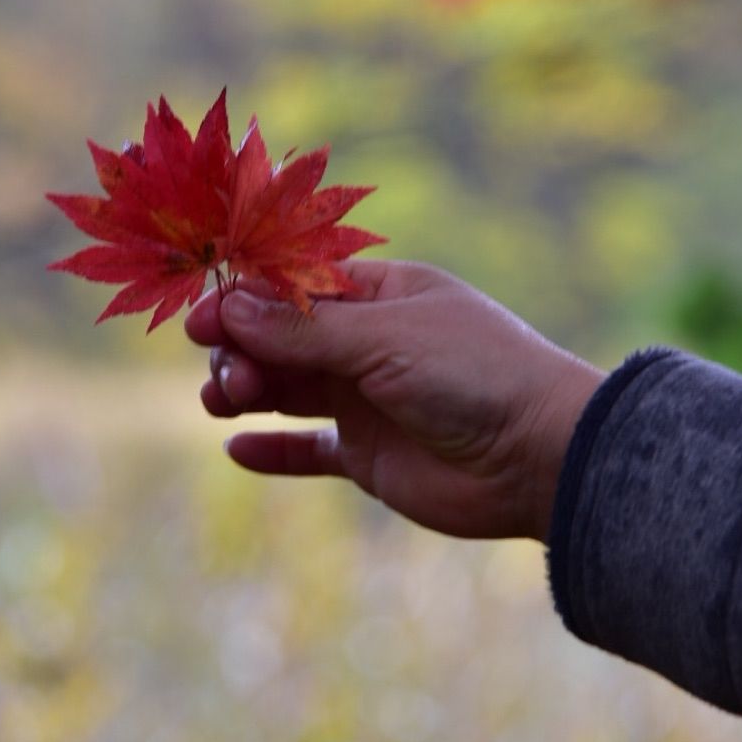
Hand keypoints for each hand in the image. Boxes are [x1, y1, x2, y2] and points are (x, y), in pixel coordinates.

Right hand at [186, 260, 603, 544]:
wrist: (541, 457)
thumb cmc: (475, 373)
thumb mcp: (384, 339)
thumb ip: (303, 331)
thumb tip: (227, 308)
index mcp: (379, 293)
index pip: (294, 284)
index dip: (243, 298)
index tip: (200, 319)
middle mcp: (367, 341)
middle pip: (278, 337)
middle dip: (241, 348)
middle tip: (227, 374)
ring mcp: (365, 398)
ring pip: (284, 389)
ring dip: (246, 390)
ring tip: (226, 402)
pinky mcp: (367, 456)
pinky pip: (307, 450)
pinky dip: (271, 450)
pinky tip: (236, 447)